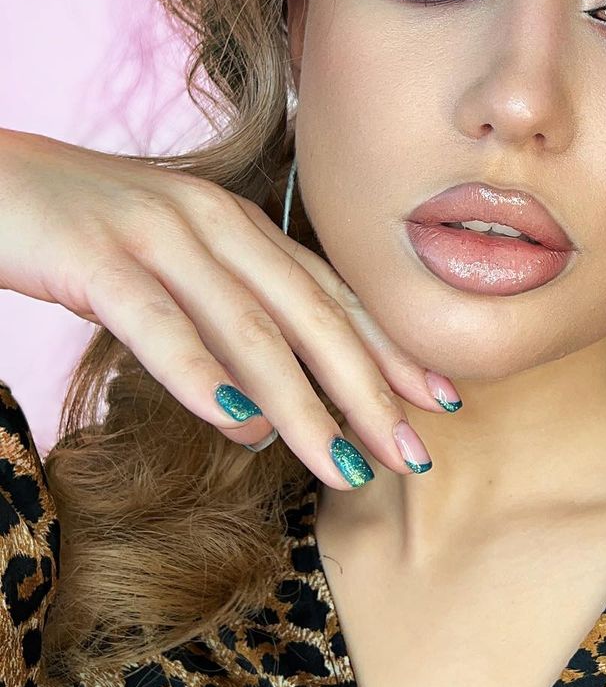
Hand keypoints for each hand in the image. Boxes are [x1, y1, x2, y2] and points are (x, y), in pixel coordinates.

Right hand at [0, 128, 457, 487]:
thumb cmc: (83, 232)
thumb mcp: (170, 266)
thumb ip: (223, 319)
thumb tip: (266, 409)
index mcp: (239, 225)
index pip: (332, 295)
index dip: (389, 349)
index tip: (441, 400)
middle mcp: (215, 224)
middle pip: (310, 317)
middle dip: (370, 389)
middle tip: (414, 451)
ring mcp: (158, 237)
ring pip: (249, 331)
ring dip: (303, 403)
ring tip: (343, 462)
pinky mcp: (96, 257)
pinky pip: (158, 324)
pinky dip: (202, 374)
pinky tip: (237, 420)